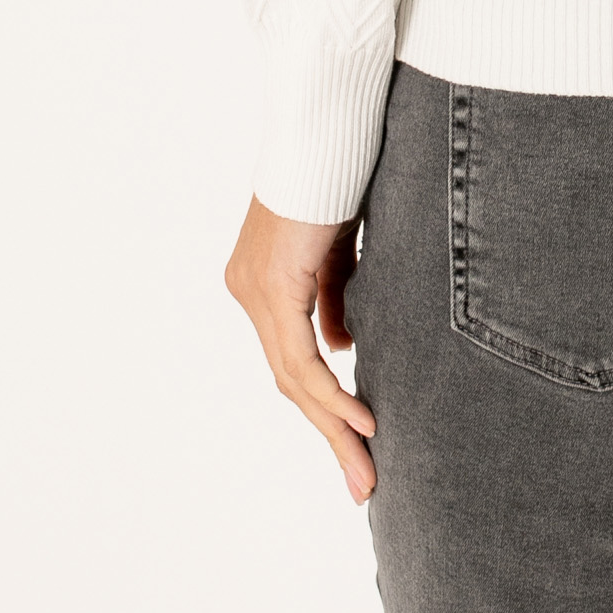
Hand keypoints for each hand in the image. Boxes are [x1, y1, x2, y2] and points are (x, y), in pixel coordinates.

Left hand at [226, 197, 377, 498]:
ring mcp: (253, 291)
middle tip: (360, 482)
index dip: (325, 405)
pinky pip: (300, 357)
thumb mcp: (337, 253)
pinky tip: (361, 422)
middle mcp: (247, 291)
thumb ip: (333, 300)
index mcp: (261, 283)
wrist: (325, 129)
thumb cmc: (337, 175)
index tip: (359, 442)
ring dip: (334, 427)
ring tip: (365, 469)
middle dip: (329, 434)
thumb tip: (341, 349)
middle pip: (290, 379)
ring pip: (293, 377)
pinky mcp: (271, 287)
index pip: (292, 360)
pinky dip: (332, 393)